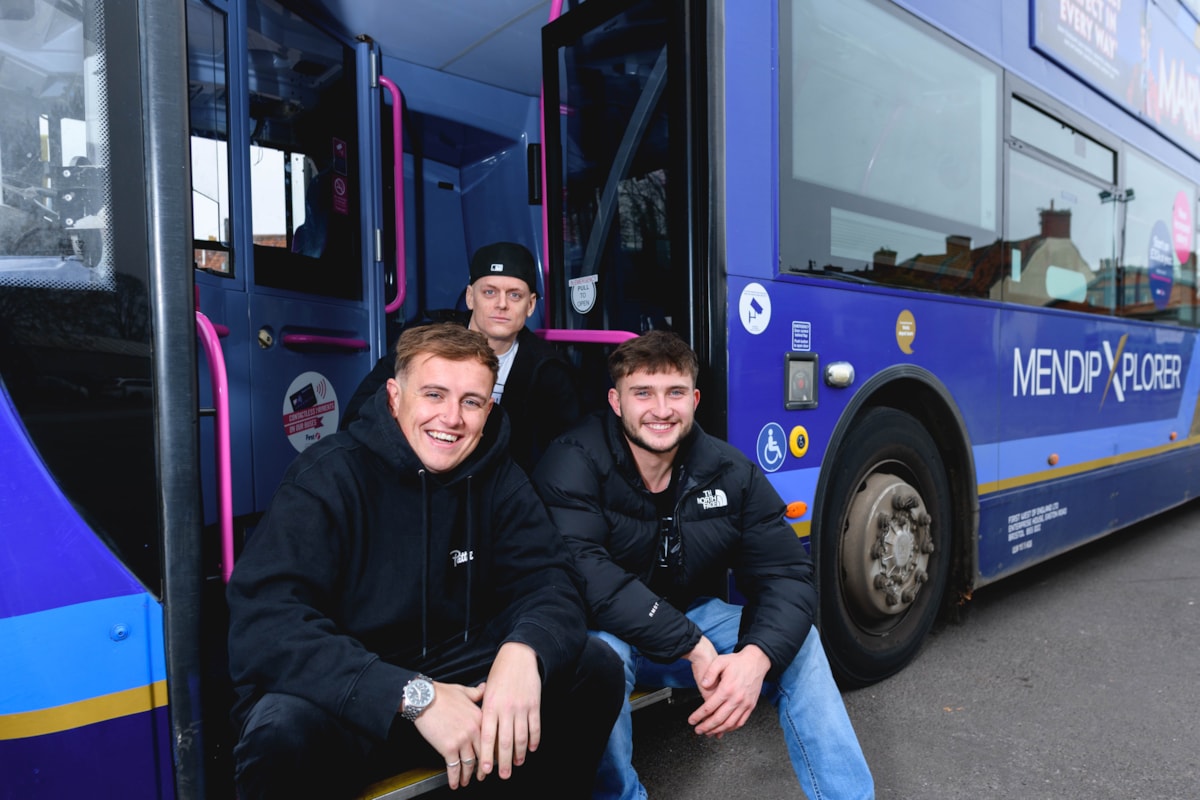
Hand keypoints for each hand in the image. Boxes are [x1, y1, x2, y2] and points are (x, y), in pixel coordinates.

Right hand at [412, 682, 484, 788]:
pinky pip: (454, 767)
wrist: (424, 698)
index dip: (491, 752)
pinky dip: (454, 778)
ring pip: (469, 763)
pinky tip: (454, 783)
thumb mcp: (463, 690)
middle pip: (483, 755)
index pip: (491, 740)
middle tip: (483, 775)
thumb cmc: (441, 694)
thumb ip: (476, 693)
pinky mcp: (448, 748)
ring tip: (466, 781)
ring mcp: (462, 740)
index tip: (491, 759)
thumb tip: (483, 688)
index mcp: (479, 717)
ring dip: (468, 775)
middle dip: (483, 768)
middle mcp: (474, 730)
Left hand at [478, 642, 541, 780]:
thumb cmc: (499, 673)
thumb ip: (484, 711)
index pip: (488, 736)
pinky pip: (535, 727)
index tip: (486, 769)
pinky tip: (531, 748)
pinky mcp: (534, 704)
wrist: (519, 656)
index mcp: (490, 705)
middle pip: (505, 741)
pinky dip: (534, 740)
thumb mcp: (486, 690)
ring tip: (518, 763)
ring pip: (521, 737)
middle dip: (503, 761)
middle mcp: (506, 708)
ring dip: (520, 753)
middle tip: (503, 774)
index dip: (487, 754)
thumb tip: (481, 732)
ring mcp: (521, 707)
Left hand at [686, 644, 770, 738]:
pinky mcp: (751, 706)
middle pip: (718, 719)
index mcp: (727, 689)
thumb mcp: (720, 661)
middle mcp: (736, 699)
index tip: (692, 720)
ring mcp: (745, 704)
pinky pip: (741, 722)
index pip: (709, 707)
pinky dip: (731, 728)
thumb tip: (703, 684)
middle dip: (706, 727)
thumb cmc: (738, 661)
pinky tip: (724, 729)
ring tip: (708, 733)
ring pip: (730, 723)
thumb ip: (710, 672)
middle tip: (698, 730)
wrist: (756, 661)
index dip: (699, 716)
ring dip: (718, 730)